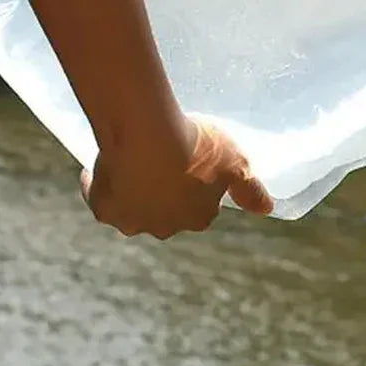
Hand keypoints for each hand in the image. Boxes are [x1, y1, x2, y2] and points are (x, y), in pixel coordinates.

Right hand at [80, 117, 273, 238]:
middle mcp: (164, 227)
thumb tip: (268, 208)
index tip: (190, 165)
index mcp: (198, 218)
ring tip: (131, 162)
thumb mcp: (234, 161)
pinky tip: (98, 167)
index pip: (200, 208)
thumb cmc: (196, 146)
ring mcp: (132, 221)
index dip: (195, 187)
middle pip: (164, 212)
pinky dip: (98, 185)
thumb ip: (249, 187)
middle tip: (159, 161)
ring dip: (132, 191)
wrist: (148, 137)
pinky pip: (100, 197)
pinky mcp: (104, 209)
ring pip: (132, 208)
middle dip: (162, 193)